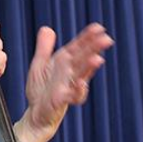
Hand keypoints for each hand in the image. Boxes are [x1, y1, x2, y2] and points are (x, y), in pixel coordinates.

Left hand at [18, 23, 113, 141]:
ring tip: (97, 59)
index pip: (78, 48)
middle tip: (106, 39)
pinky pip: (71, 96)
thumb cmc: (41, 90)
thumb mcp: (40, 64)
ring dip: (89, 68)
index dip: (87, 38)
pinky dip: (77, 90)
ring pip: (80, 75)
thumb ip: (44, 47)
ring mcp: (67, 87)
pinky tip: (81, 83)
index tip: (98, 27)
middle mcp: (69, 74)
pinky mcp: (60, 100)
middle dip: (94, 49)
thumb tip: (47, 28)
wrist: (35, 114)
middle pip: (83, 59)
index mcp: (64, 63)